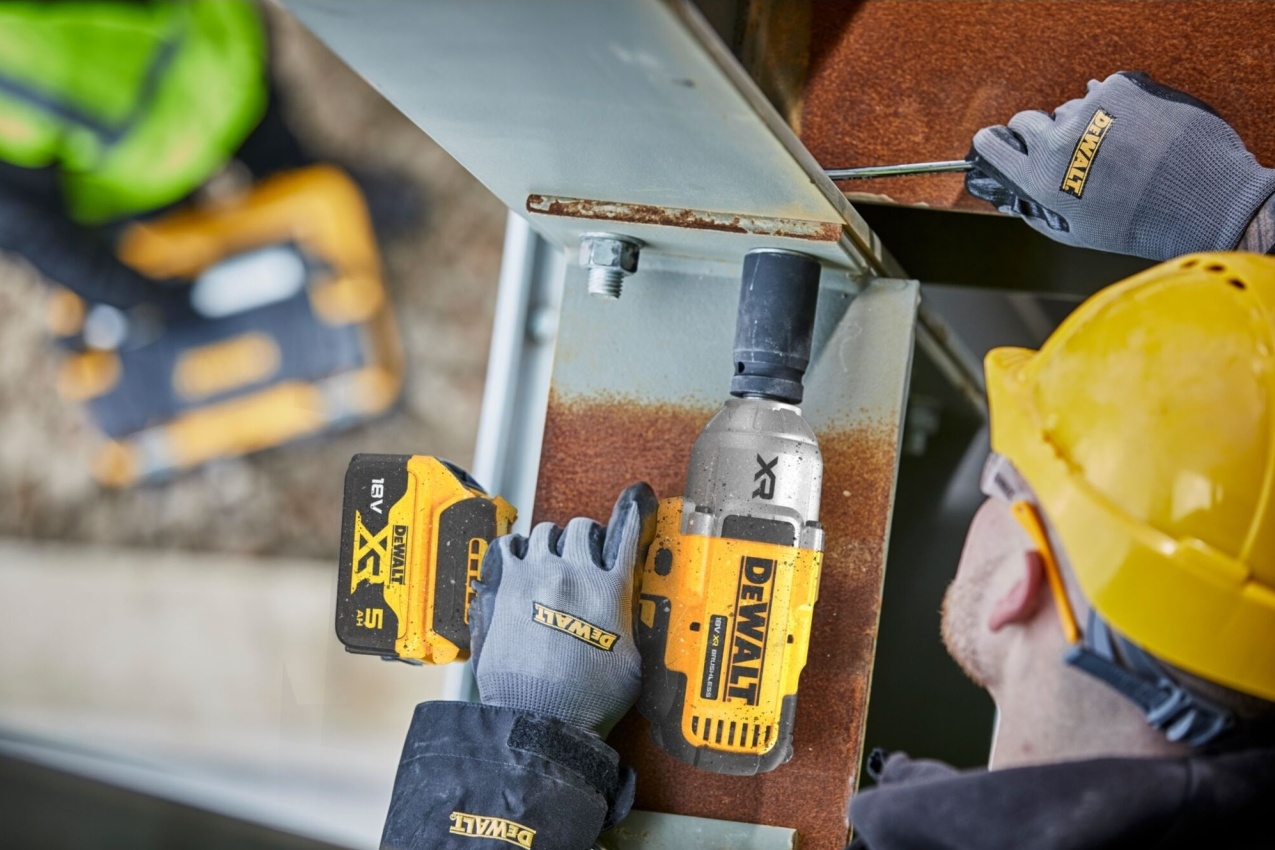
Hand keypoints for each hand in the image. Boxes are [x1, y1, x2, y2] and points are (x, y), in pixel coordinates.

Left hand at [468, 483, 657, 736]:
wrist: (540, 717)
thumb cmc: (585, 700)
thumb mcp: (631, 663)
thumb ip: (629, 627)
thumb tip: (624, 616)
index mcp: (611, 590)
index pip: (627, 535)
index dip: (633, 513)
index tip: (634, 501)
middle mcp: (575, 574)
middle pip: (581, 527)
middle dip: (582, 539)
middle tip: (578, 557)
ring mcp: (537, 575)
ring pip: (544, 531)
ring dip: (548, 544)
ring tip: (546, 563)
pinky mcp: (504, 585)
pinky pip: (508, 546)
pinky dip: (515, 551)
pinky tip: (517, 565)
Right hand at [965, 72, 1274, 260]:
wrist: (1199, 197)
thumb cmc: (1137, 224)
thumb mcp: (1075, 231)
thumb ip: (1036, 212)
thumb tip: (1012, 198)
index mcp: (1041, 178)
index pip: (993, 145)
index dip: (993, 143)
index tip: (998, 142)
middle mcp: (1058, 141)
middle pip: (1026, 120)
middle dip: (1039, 132)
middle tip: (1066, 150)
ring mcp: (1090, 110)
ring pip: (1071, 109)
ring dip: (1085, 123)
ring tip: (1117, 148)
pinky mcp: (1121, 87)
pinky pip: (1107, 92)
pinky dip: (1118, 106)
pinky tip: (1137, 130)